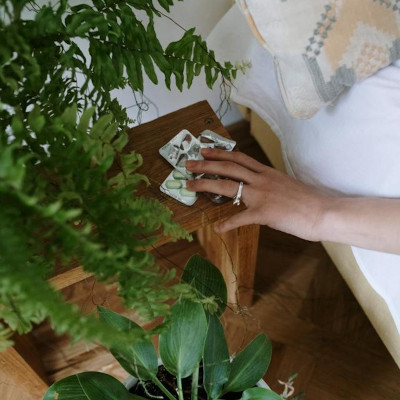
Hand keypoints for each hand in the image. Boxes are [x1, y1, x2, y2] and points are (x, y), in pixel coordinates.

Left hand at [186, 148, 331, 239]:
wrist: (323, 211)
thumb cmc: (307, 200)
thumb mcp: (285, 185)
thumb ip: (268, 183)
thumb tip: (256, 186)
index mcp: (266, 172)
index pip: (239, 158)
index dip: (220, 153)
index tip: (206, 150)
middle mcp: (261, 179)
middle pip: (228, 167)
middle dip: (206, 164)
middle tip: (189, 163)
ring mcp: (262, 195)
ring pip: (228, 185)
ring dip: (206, 184)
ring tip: (189, 184)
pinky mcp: (265, 213)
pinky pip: (241, 218)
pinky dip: (227, 223)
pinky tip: (217, 228)